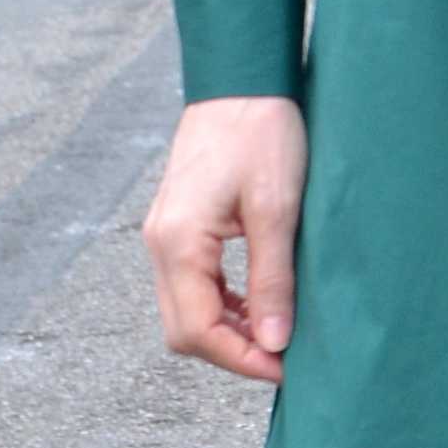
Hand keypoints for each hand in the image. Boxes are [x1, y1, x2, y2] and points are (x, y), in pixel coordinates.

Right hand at [143, 94, 308, 380]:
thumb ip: (272, 280)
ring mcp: (165, 236)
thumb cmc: (262, 133)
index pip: (198, 331)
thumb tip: (274, 342)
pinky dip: (222, 305)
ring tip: (278, 333)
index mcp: (178, 243)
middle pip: (184, 330)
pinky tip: (259, 304)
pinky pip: (192, 286)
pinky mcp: (178, 227)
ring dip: (228, 330)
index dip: (241, 359)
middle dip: (232, 352)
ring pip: (186, 311)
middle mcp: (160, 244)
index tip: (286, 368)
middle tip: (285, 356)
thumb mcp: (277, 210)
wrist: (242, 79)